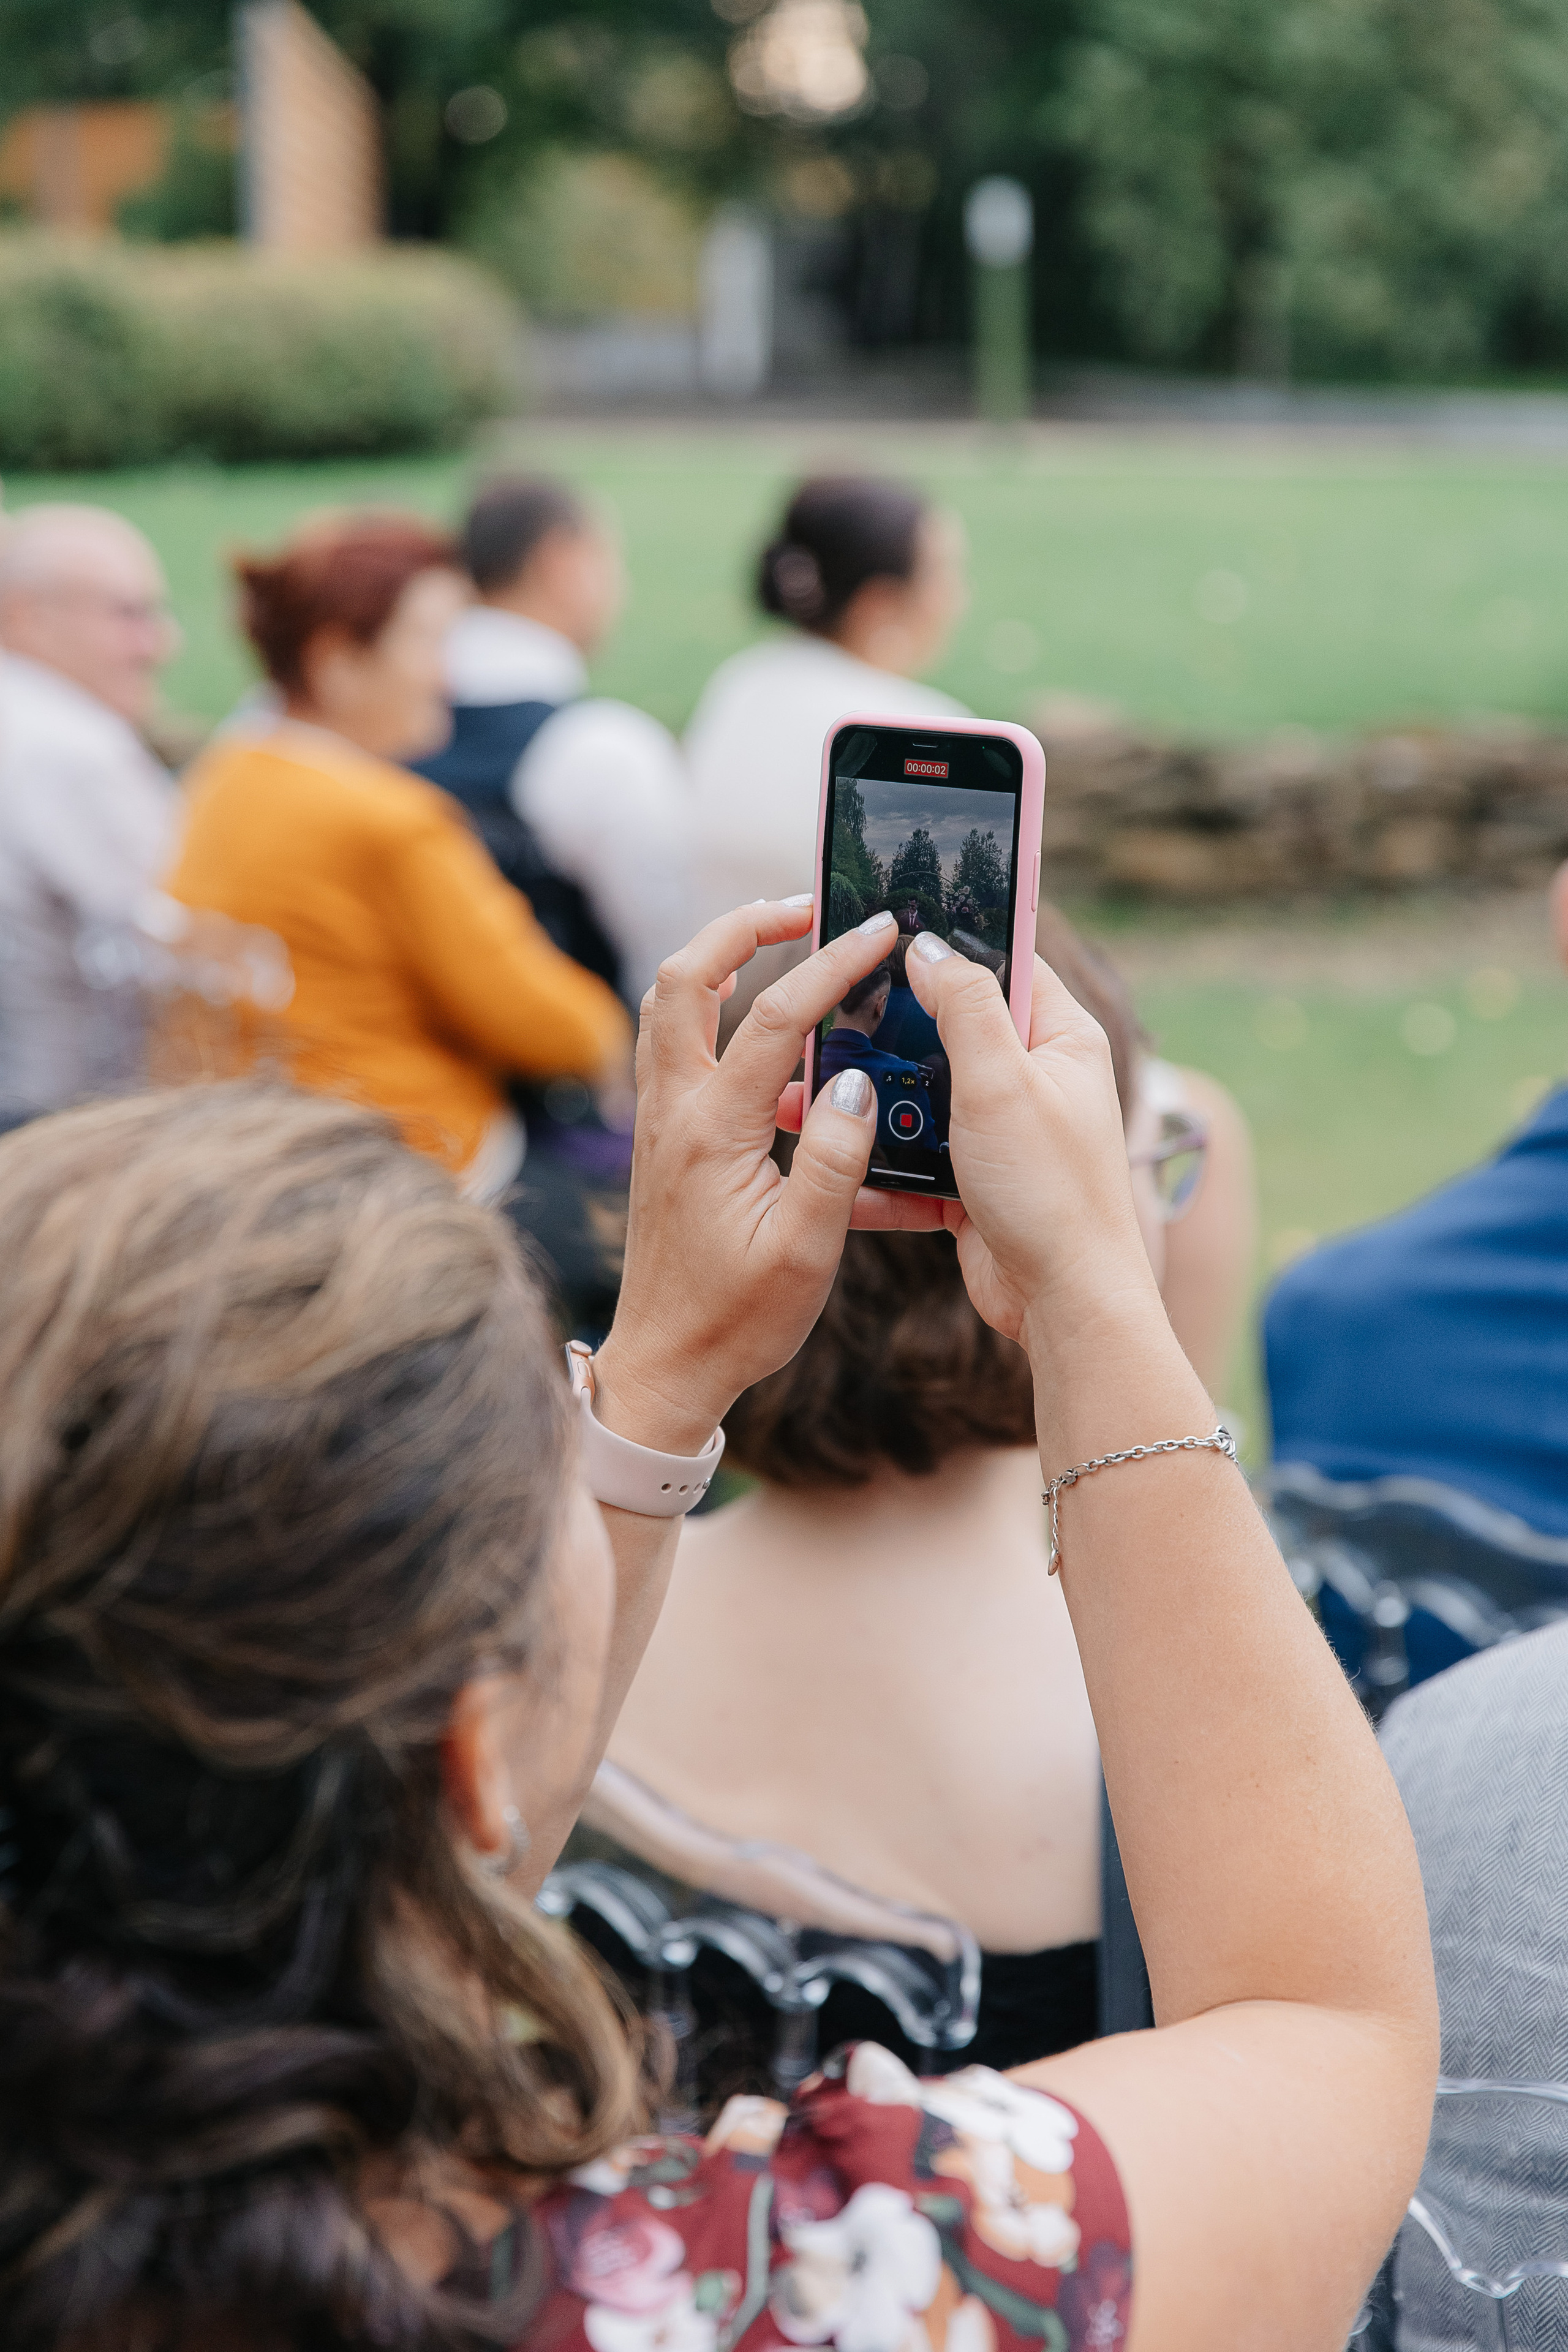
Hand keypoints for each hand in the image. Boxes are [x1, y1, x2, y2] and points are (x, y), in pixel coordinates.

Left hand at [592, 900, 894, 1451]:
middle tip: (803, 906)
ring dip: (717, 959)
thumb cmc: (738, 1319)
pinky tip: (758, 1023)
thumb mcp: (806, 1251)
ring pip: (667, 1006)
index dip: (831, 964)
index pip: (776, 1018)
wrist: (665, 1366)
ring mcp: (657, 1123)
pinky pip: (672, 1045)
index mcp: (713, 1133)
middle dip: (741, 926)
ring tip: (781, 940)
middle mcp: (671, 1113)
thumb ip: (834, 1160)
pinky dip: (708, 1007)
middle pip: (682, 978)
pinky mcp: (660, 1139)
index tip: (879, 930)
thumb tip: (852, 1082)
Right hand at [847, 940, 1161, 1351]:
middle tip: (831, 1015)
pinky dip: (882, 1165)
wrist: (1063, 1304)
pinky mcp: (977, 1181)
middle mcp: (1037, 1079)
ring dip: (875, 1102)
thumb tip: (925, 946)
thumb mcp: (1001, 1081)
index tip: (889, 926)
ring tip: (808, 1095)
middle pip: (952, 1029)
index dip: (952, 941)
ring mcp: (1005, 1132)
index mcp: (1062, 1038)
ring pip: (925, 1095)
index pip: (1007, 960)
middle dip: (891, 1029)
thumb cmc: (1049, 1190)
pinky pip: (918, 1158)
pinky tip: (837, 1167)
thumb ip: (963, 1005)